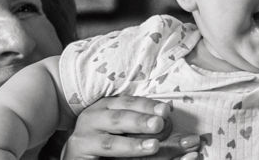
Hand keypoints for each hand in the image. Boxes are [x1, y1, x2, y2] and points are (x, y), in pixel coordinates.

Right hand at [62, 96, 200, 158]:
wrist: (81, 155)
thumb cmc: (106, 139)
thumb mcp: (126, 128)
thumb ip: (146, 126)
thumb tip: (178, 127)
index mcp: (106, 107)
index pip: (128, 103)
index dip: (147, 106)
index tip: (166, 110)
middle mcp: (92, 119)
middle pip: (118, 119)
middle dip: (140, 121)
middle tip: (159, 124)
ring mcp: (83, 138)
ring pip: (109, 143)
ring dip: (132, 145)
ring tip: (153, 146)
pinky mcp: (80, 155)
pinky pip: (102, 156)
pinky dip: (124, 154)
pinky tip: (138, 157)